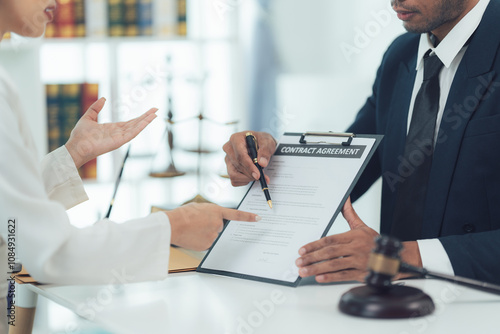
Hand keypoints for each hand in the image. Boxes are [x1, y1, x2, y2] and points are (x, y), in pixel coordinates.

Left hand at [65, 97, 157, 167]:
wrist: (76, 146)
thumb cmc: (80, 136)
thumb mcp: (88, 117)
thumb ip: (96, 108)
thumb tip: (104, 98)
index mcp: (113, 128)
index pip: (130, 122)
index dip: (139, 117)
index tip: (148, 111)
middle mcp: (119, 133)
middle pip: (136, 124)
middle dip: (146, 117)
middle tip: (156, 109)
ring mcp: (120, 138)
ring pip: (137, 127)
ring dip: (146, 121)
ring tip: (155, 114)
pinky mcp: (120, 141)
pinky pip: (133, 133)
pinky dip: (141, 126)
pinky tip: (148, 120)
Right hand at [165, 203, 260, 250]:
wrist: (174, 225)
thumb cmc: (184, 214)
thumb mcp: (199, 207)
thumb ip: (210, 212)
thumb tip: (213, 219)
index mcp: (217, 211)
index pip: (236, 215)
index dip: (248, 217)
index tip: (258, 218)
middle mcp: (218, 224)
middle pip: (220, 226)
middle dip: (211, 225)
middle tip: (199, 223)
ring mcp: (214, 235)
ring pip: (213, 235)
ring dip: (205, 233)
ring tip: (193, 229)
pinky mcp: (208, 245)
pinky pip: (207, 243)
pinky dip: (201, 240)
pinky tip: (192, 236)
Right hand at [223, 131, 276, 185]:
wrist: (260, 145)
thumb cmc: (262, 141)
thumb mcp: (268, 142)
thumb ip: (266, 151)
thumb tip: (262, 163)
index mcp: (236, 139)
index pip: (240, 155)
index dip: (249, 166)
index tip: (258, 175)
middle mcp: (229, 149)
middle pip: (238, 165)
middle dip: (251, 173)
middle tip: (263, 176)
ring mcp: (228, 159)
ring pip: (234, 175)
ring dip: (248, 178)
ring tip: (258, 174)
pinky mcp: (229, 168)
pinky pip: (234, 180)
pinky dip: (244, 181)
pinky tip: (251, 174)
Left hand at [296, 198, 422, 282]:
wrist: (395, 258)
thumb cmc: (376, 242)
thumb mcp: (362, 227)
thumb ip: (350, 214)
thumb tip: (344, 198)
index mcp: (354, 236)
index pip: (330, 240)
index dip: (314, 244)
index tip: (302, 249)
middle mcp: (356, 248)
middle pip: (330, 253)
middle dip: (312, 257)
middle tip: (298, 261)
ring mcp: (359, 262)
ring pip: (334, 265)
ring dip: (317, 268)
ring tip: (303, 271)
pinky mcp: (361, 274)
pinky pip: (344, 276)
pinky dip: (330, 277)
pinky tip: (319, 278)